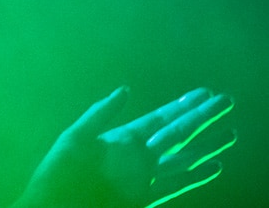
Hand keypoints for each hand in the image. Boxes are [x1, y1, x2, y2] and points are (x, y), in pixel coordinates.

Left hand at [16, 87, 235, 207]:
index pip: (159, 118)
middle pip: (177, 133)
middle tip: (226, 101)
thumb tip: (125, 91)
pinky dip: (196, 176)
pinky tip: (215, 166)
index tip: (204, 93)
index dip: (182, 105)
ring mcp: (142, 178)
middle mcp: (136, 156)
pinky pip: (174, 185)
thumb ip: (101, 114)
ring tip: (230, 133)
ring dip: (207, 145)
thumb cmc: (58, 175)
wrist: (57, 207)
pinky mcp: (143, 198)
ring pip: (183, 158)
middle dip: (202, 118)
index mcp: (120, 138)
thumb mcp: (76, 139)